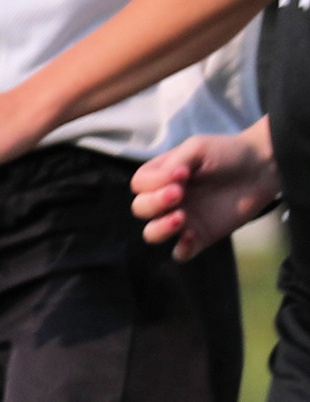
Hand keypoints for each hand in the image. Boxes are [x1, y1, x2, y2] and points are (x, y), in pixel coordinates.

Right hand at [133, 127, 280, 256]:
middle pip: (140, 209)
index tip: (181, 173)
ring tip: (181, 218)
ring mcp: (183, 220)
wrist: (261, 168)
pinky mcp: (201, 236)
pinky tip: (192, 237)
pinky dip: (182, 249)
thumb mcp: (196, 148)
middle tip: (179, 193)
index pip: (139, 185)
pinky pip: (181, 253)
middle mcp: (167, 200)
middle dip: (155, 202)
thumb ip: (174, 162)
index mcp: (160, 177)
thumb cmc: (227, 153)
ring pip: (152, 234)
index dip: (154, 182)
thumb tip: (166, 180)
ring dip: (160, 228)